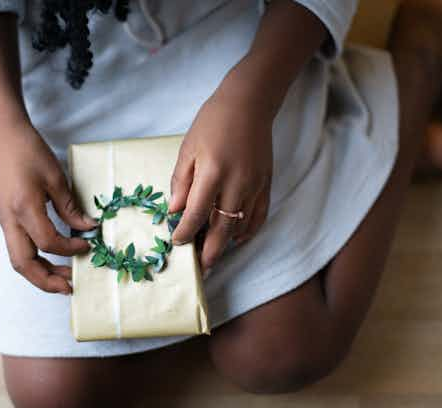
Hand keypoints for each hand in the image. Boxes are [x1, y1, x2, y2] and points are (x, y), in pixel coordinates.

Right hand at [0, 122, 96, 293]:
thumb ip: (70, 208)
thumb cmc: (30, 151)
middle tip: (69, 287)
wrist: (3, 135)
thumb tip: (88, 229)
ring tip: (62, 280)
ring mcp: (3, 220)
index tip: (88, 245)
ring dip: (39, 273)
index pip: (48, 242)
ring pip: (17, 259)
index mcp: (23, 208)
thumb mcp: (56, 178)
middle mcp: (8, 219)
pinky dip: (34, 259)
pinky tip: (50, 259)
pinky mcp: (4, 217)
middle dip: (46, 280)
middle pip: (23, 264)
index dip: (70, 250)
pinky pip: (17, 247)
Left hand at [169, 82, 272, 270]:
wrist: (249, 104)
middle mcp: (237, 183)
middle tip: (200, 267)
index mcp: (212, 172)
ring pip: (241, 225)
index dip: (185, 232)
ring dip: (227, 243)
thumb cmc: (213, 123)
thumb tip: (175, 210)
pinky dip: (248, 231)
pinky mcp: (266, 184)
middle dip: (209, 251)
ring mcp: (255, 186)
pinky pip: (259, 216)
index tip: (176, 242)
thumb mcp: (188, 148)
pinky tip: (236, 239)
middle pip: (222, 228)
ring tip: (213, 254)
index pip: (196, 213)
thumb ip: (181, 182)